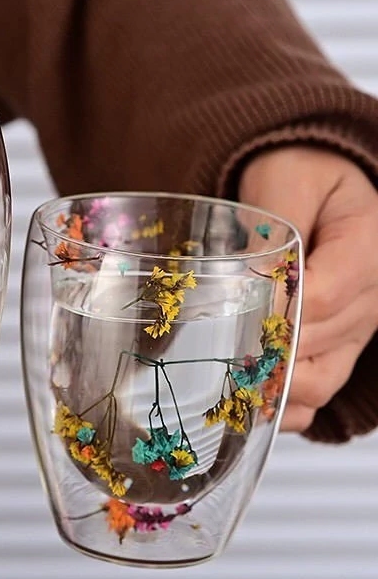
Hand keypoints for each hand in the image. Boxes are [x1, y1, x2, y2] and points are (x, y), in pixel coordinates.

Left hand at [239, 146, 377, 431]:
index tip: (234, 315)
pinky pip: (319, 391)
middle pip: (320, 346)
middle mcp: (370, 295)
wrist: (313, 181)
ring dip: (276, 388)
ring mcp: (354, 327)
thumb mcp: (287, 181)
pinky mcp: (335, 345)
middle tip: (216, 356)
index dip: (278, 314)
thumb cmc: (298, 173)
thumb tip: (256, 277)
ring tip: (230, 385)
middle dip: (268, 353)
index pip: (324, 296)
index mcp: (365, 246)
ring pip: (322, 380)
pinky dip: (286, 405)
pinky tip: (252, 404)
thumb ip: (277, 224)